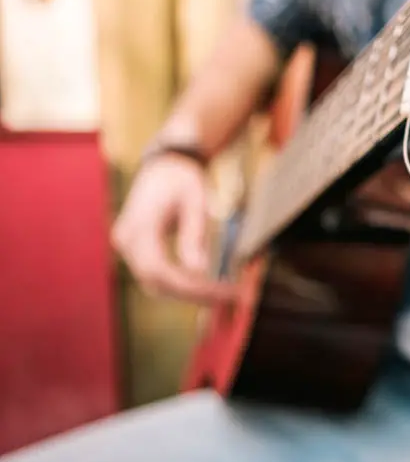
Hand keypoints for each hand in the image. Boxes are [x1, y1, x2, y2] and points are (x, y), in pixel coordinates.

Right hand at [111, 155, 236, 304]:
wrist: (164, 164)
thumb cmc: (182, 178)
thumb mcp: (195, 201)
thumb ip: (194, 236)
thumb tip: (198, 271)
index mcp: (139, 225)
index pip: (160, 269)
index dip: (191, 286)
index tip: (222, 292)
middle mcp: (126, 239)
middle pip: (156, 281)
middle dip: (194, 294)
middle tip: (230, 297)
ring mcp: (127, 246)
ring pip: (155, 283)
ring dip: (188, 292)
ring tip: (223, 293)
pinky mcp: (135, 250)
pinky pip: (156, 275)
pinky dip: (180, 284)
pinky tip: (206, 286)